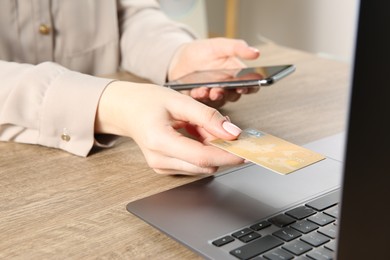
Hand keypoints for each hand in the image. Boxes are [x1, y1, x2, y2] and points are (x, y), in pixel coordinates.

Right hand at [95, 81, 244, 174]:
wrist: (126, 110)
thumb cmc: (146, 102)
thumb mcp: (179, 100)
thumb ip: (207, 116)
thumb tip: (232, 132)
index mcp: (160, 141)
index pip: (203, 157)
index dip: (229, 155)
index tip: (247, 151)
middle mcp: (160, 160)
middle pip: (205, 164)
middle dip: (221, 148)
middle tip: (222, 126)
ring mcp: (161, 167)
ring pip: (202, 165)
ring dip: (211, 148)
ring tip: (199, 126)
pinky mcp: (165, 168)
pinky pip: (194, 164)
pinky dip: (202, 150)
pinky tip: (193, 134)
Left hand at [168, 38, 259, 107]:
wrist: (180, 59)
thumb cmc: (203, 52)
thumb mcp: (220, 45)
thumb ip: (237, 48)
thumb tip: (256, 53)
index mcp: (236, 75)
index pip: (251, 86)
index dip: (251, 88)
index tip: (245, 85)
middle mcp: (227, 88)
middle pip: (234, 96)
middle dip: (229, 94)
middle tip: (223, 89)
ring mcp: (214, 96)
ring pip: (219, 101)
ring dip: (214, 96)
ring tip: (209, 90)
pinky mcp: (201, 101)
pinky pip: (202, 102)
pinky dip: (200, 97)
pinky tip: (197, 90)